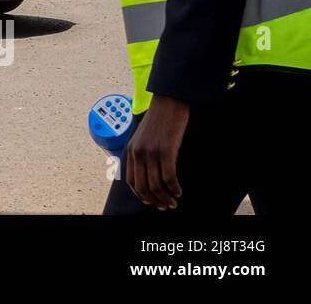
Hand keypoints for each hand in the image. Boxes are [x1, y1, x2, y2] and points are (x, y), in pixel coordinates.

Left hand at [124, 95, 189, 209]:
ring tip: (174, 203)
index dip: (142, 195)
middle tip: (166, 207)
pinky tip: (180, 192)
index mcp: (130, 151)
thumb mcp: (143, 137)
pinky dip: (175, 189)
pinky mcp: (166, 151)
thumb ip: (142, 153)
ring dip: (166, 198)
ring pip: (156, 185)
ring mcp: (151, 152)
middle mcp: (138, 153)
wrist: (168, 102)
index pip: (131, 181)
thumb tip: (147, 172)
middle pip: (143, 187)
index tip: (152, 202)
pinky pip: (169, 177)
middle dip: (155, 201)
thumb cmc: (159, 120)